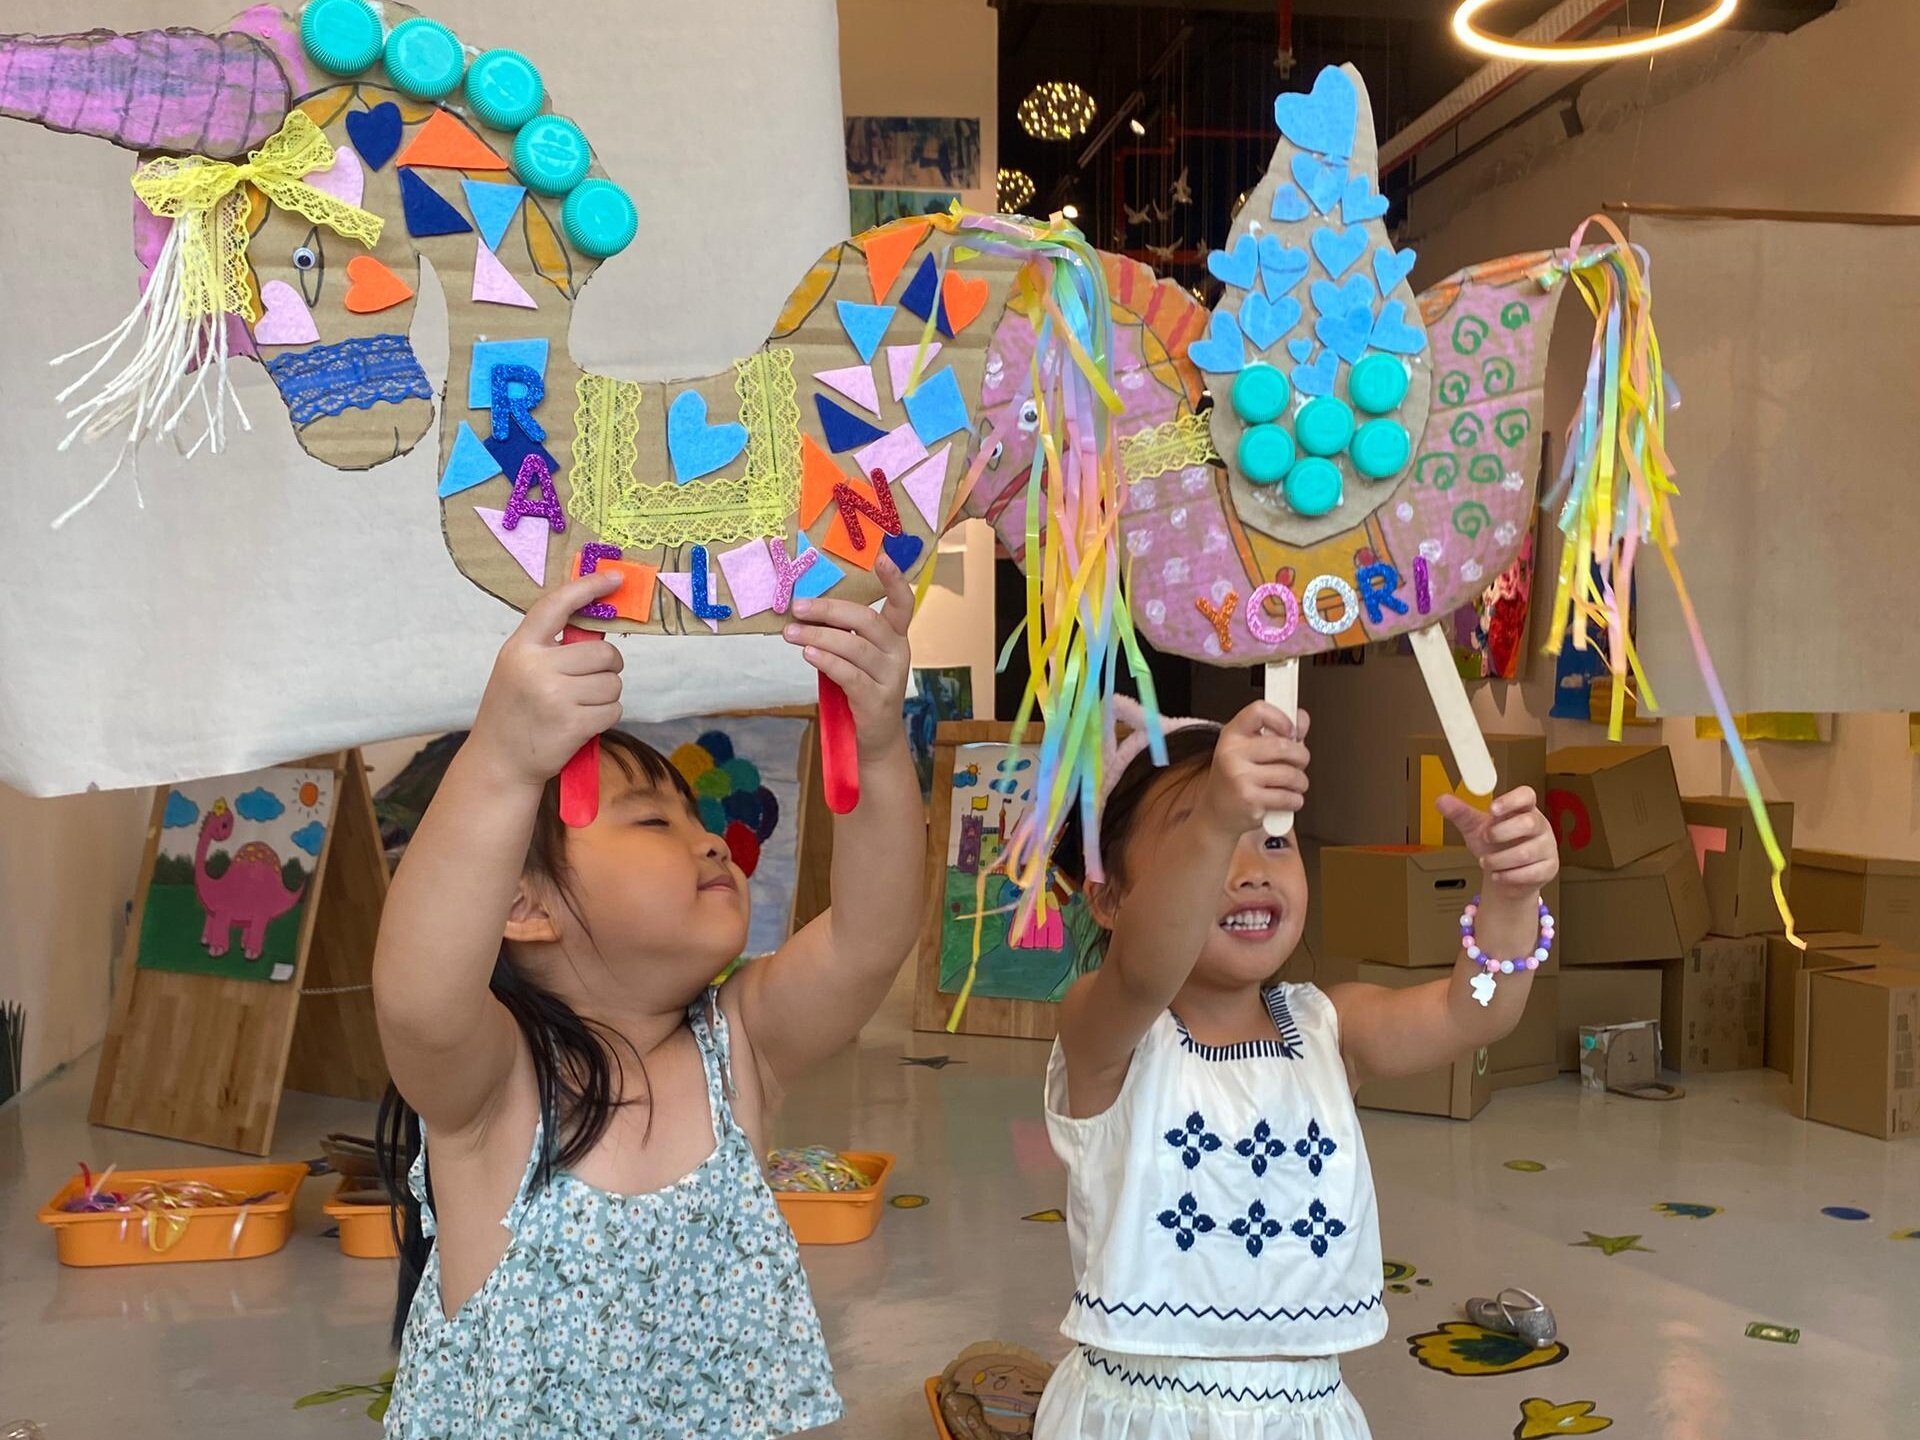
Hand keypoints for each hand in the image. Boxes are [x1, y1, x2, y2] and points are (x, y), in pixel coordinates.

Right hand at [468, 571, 625, 788]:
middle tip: (591, 681)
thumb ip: (550, 647)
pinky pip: (613, 709)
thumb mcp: (519, 669)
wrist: (500, 762)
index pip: (557, 605)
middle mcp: (536, 668)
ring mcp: (555, 697)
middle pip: (603, 653)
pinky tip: (583, 723)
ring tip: (579, 706)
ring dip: (606, 696)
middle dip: (607, 668)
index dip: (588, 588)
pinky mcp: (572, 724)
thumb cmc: (514, 711)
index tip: (615, 578)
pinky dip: (606, 716)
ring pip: (612, 683)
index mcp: (521, 648)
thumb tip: (598, 627)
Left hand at [783, 554, 913, 759]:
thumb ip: (843, 633)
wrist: (875, 737)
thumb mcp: (856, 656)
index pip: (903, 603)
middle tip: (798, 606)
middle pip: (867, 621)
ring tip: (791, 633)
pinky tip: (808, 654)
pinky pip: (850, 675)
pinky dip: (827, 661)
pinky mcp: (877, 701)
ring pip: (855, 647)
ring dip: (819, 636)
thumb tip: (804, 607)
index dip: (894, 580)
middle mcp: (898, 653)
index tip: (881, 556)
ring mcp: (890, 678)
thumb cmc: (860, 688)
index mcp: (895, 636)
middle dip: (830, 610)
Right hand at [1199, 702, 1310, 836]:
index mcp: (1232, 735)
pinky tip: (1286, 799)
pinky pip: (1288, 796)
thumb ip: (1277, 732)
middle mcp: (1232, 753)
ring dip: (1301, 782)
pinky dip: (1295, 800)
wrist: (1216, 814)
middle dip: (1301, 757)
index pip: (1259, 711)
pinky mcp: (1250, 800)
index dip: (1282, 719)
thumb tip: (1301, 718)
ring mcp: (1239, 777)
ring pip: (1290, 774)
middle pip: (1284, 746)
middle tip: (1299, 763)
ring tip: (1292, 785)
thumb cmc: (1236, 779)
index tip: (1291, 731)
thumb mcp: (1249, 750)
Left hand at [1437, 786, 1557, 897]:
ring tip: (1486, 862)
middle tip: (1486, 839)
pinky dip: (1508, 876)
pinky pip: (1530, 873)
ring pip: (1526, 852)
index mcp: (1523, 810)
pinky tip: (1498, 875)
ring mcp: (1547, 847)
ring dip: (1499, 860)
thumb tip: (1441, 800)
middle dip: (1501, 833)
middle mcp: (1539, 826)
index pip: (1526, 796)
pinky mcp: (1548, 868)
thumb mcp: (1475, 828)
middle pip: (1529, 823)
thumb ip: (1461, 814)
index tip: (1492, 809)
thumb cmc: (1494, 846)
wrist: (1504, 876)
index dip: (1511, 800)